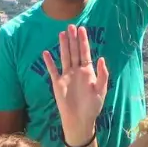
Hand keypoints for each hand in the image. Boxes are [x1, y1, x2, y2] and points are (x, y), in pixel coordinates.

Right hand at [42, 24, 108, 145]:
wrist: (80, 120)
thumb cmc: (92, 107)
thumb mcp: (101, 90)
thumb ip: (102, 75)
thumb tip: (101, 58)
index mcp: (88, 72)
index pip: (85, 53)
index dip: (84, 41)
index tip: (83, 29)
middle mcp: (77, 71)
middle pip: (74, 52)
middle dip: (73, 39)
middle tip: (71, 26)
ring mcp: (66, 76)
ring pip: (64, 57)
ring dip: (63, 46)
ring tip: (61, 34)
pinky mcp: (57, 83)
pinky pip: (52, 70)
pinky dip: (49, 62)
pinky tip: (45, 53)